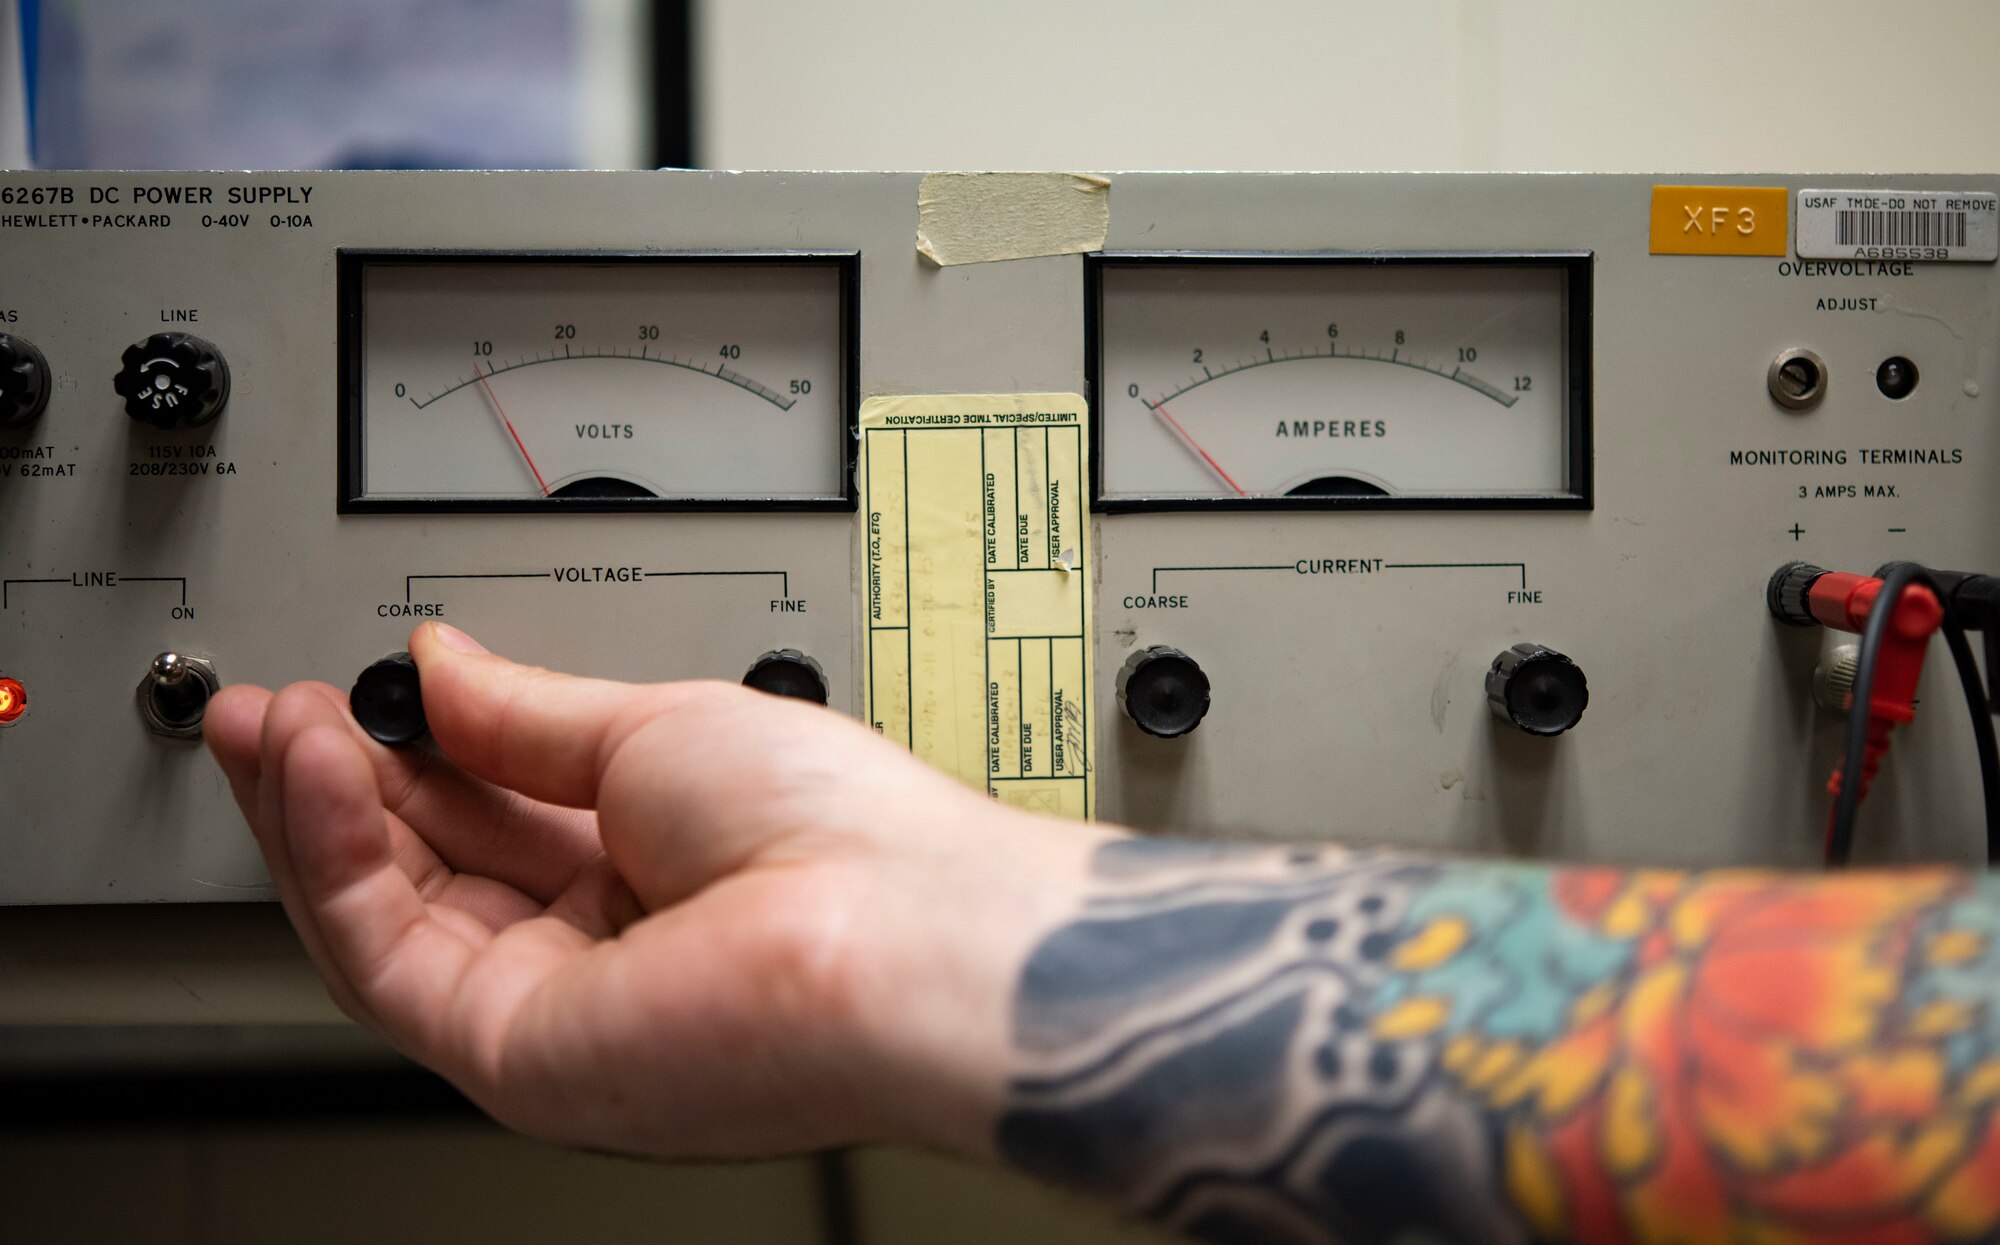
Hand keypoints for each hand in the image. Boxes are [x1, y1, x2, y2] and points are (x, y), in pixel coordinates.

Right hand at [205, 622, 1108, 1159]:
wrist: (899, 928)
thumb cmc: (837, 830)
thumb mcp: (655, 728)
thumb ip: (523, 716)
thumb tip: (440, 666)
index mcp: (644, 870)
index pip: (488, 814)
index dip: (408, 750)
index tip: (350, 687)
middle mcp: (595, 950)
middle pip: (422, 871)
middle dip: (337, 783)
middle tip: (276, 704)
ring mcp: (554, 1009)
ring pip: (384, 920)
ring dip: (314, 816)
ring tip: (278, 722)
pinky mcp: (515, 1057)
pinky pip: (384, 954)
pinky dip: (333, 860)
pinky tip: (317, 769)